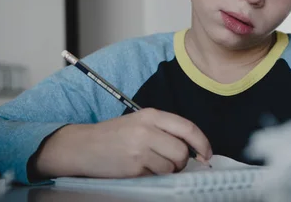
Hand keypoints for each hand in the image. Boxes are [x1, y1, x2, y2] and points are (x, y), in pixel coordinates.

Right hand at [31, 108, 212, 179]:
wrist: (83, 146)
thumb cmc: (114, 135)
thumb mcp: (140, 122)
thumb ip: (164, 129)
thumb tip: (192, 147)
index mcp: (151, 115)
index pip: (187, 127)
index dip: (202, 142)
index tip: (207, 153)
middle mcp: (146, 130)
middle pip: (182, 151)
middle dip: (182, 161)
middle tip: (173, 162)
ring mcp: (139, 149)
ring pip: (171, 166)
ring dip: (168, 170)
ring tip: (153, 164)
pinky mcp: (132, 167)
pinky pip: (156, 175)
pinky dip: (153, 175)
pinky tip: (140, 168)